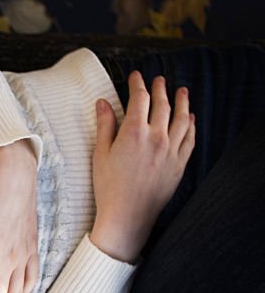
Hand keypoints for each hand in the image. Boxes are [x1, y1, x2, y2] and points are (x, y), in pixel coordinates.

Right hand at [89, 71, 194, 262]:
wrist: (127, 215)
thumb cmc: (109, 187)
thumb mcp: (100, 154)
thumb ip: (105, 126)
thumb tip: (103, 104)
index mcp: (134, 133)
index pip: (140, 99)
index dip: (138, 85)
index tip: (137, 77)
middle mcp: (157, 137)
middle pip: (163, 105)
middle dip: (160, 89)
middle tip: (159, 79)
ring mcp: (171, 151)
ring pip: (182, 118)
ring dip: (182, 102)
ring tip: (181, 92)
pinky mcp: (179, 164)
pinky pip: (190, 138)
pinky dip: (192, 124)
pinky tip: (190, 118)